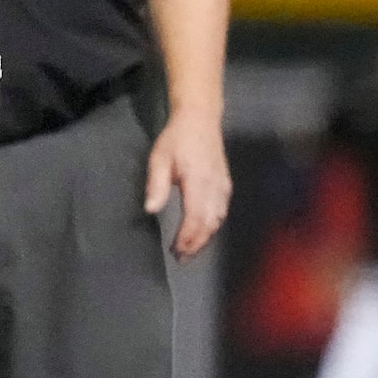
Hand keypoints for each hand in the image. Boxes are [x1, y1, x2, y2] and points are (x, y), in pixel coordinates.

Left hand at [146, 108, 231, 261]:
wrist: (200, 119)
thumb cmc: (176, 139)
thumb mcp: (159, 158)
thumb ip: (156, 184)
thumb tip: (151, 209)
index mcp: (197, 182)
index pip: (194, 218)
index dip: (186, 239)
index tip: (175, 251)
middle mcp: (215, 187)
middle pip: (209, 224)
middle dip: (195, 244)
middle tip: (181, 258)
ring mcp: (223, 186)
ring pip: (218, 220)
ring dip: (205, 238)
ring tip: (190, 250)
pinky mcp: (226, 185)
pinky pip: (222, 212)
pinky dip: (213, 226)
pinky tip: (203, 232)